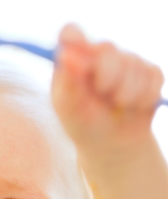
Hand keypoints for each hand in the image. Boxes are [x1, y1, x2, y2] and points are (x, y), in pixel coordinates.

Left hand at [52, 24, 164, 155]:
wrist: (113, 145)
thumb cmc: (85, 126)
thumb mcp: (69, 110)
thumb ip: (66, 83)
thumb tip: (65, 54)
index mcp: (75, 60)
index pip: (71, 34)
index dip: (76, 42)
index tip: (82, 64)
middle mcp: (100, 56)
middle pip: (106, 48)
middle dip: (106, 77)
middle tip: (103, 95)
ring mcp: (126, 61)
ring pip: (133, 65)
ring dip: (126, 94)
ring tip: (118, 108)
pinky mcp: (149, 72)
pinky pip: (151, 79)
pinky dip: (143, 99)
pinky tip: (133, 108)